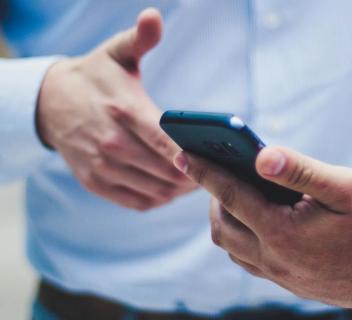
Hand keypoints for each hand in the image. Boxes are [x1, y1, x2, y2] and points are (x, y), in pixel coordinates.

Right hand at [37, 8, 196, 210]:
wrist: (51, 103)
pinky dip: (160, 199)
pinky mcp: (96, 182)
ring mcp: (102, 166)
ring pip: (155, 191)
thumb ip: (140, 39)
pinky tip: (172, 189)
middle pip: (166, 171)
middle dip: (195, 175)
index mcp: (124, 110)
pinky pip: (137, 202)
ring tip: (199, 180)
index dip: (193, 156)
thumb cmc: (95, 77)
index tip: (215, 160)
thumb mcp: (116, 53)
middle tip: (216, 171)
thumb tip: (154, 17)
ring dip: (181, 190)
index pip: (166, 141)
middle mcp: (112, 143)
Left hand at [173, 147, 351, 307]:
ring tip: (235, 194)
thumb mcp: (343, 186)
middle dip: (213, 197)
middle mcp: (276, 260)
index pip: (230, 196)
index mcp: (283, 233)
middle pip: (223, 227)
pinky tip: (257, 221)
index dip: (204, 172)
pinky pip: (250, 261)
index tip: (182, 154)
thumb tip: (260, 155)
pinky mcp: (291, 284)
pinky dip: (242, 238)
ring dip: (226, 219)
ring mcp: (282, 276)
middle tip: (217, 172)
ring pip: (233, 248)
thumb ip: (299, 170)